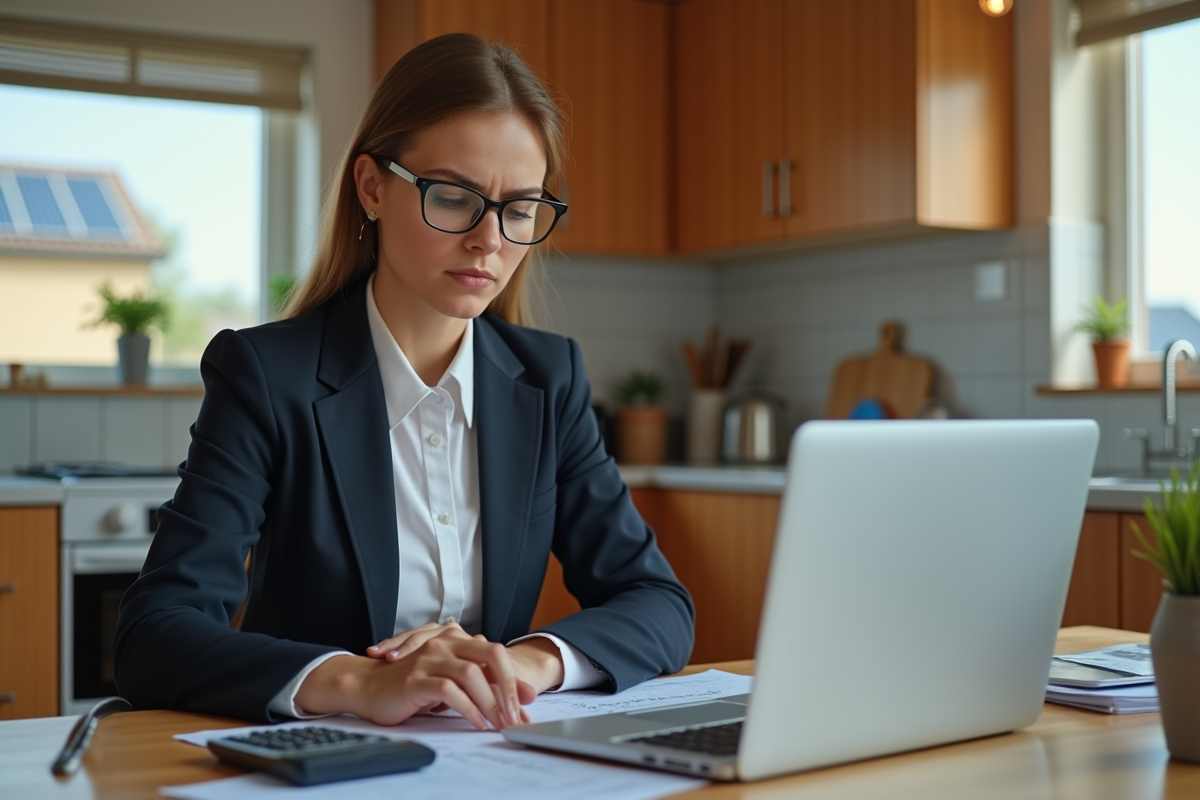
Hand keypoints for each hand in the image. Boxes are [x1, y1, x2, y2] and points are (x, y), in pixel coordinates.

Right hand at [365, 626, 564, 706]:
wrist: (368, 686)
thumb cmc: (412, 684)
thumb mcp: (455, 681)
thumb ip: (488, 684)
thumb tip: (526, 697)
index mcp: (457, 639)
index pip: (496, 654)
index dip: (514, 681)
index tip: (524, 708)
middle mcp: (446, 643)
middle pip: (491, 655)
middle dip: (508, 687)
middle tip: (515, 715)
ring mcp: (430, 658)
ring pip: (472, 674)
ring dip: (490, 702)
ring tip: (498, 723)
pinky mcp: (417, 678)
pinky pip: (449, 690)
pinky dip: (467, 708)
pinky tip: (475, 722)